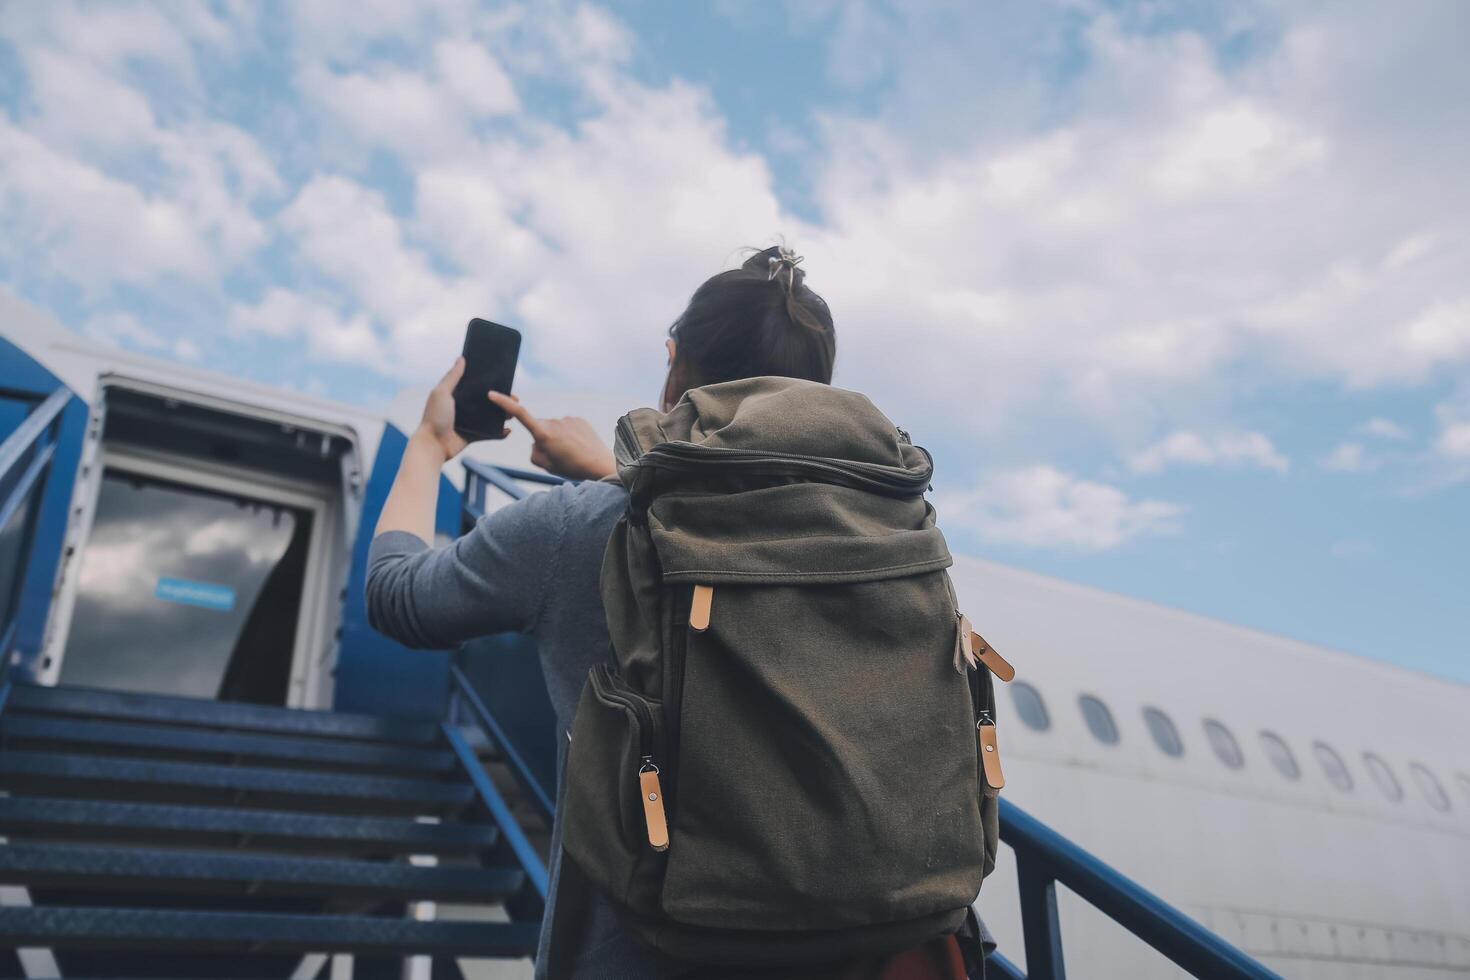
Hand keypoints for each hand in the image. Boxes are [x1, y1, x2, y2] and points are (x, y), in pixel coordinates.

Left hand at [415, 358, 508, 460]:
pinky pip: (490, 433)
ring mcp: (469, 421)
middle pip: (486, 400)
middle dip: (501, 398)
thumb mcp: (442, 393)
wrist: (433, 444)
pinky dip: (499, 432)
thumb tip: (461, 358)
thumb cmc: (434, 417)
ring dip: (503, 414)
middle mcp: (464, 407)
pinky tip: (508, 430)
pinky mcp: (473, 435)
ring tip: (514, 413)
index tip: (503, 378)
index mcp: (456, 395)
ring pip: (491, 415)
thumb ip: (452, 377)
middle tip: (515, 397)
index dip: (488, 381)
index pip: (475, 385)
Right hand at [490, 392, 616, 480]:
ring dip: (557, 436)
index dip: (504, 403)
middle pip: (538, 427)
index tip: (492, 394)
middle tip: (556, 454)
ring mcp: (567, 419)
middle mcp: (554, 422)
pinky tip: (578, 445)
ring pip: (553, 427)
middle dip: (541, 437)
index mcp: (544, 434)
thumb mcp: (546, 466)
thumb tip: (536, 442)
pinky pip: (566, 425)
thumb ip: (534, 452)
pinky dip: (568, 434)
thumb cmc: (571, 467)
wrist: (600, 464)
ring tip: (570, 451)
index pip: (520, 415)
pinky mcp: (578, 419)